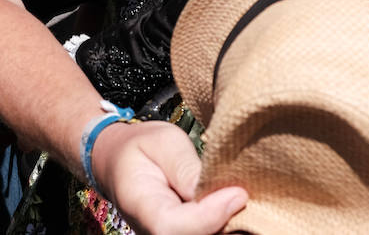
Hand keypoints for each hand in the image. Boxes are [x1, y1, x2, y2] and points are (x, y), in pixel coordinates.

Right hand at [91, 121, 246, 234]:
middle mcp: (152, 232)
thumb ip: (187, 168)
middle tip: (246, 194)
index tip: (238, 193)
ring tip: (241, 195)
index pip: (172, 227)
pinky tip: (236, 202)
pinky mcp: (186, 234)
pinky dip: (227, 222)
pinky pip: (210, 233)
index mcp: (140, 206)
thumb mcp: (164, 142)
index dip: (209, 216)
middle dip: (227, 222)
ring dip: (230, 223)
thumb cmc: (143, 147)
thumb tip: (225, 194)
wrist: (122, 161)